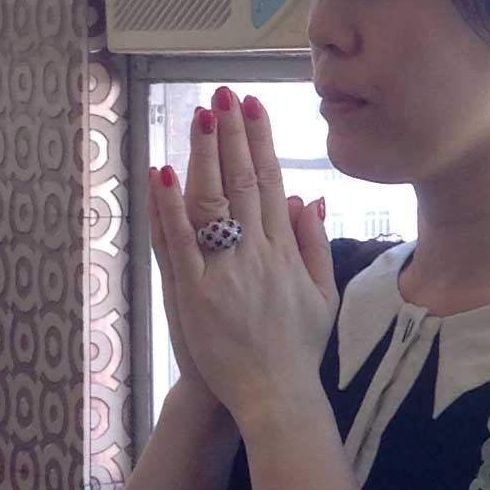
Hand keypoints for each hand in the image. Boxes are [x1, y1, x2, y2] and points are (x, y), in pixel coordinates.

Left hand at [150, 86, 338, 429]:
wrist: (274, 394)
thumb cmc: (297, 347)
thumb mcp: (324, 293)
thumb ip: (315, 243)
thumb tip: (305, 196)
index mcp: (286, 251)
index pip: (272, 181)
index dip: (260, 142)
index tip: (253, 108)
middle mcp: (256, 254)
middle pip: (243, 182)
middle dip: (232, 134)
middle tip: (224, 95)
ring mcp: (223, 272)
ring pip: (212, 202)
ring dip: (205, 156)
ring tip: (200, 116)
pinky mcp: (193, 294)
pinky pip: (180, 242)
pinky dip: (171, 207)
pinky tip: (165, 173)